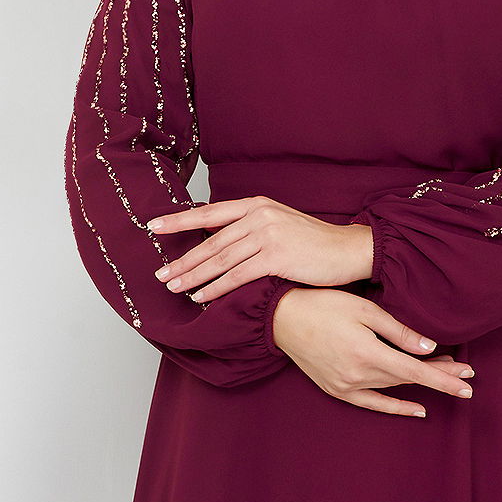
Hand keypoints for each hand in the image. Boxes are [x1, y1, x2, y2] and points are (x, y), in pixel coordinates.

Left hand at [147, 196, 372, 302]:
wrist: (347, 249)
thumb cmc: (312, 242)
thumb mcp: (278, 223)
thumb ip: (248, 226)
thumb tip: (213, 234)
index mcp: (257, 204)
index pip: (210, 212)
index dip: (179, 219)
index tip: (154, 226)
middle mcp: (259, 215)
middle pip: (211, 240)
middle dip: (183, 259)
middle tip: (160, 274)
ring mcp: (268, 234)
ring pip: (221, 259)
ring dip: (194, 277)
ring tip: (175, 288)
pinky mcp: (277, 256)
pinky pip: (238, 275)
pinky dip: (217, 288)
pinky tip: (202, 297)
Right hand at [272, 287, 475, 416]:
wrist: (283, 318)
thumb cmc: (324, 304)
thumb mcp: (365, 311)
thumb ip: (398, 331)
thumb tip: (428, 349)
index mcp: (367, 354)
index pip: (415, 371)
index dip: (444, 378)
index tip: (468, 383)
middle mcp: (358, 376)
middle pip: (408, 379)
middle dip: (439, 375)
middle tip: (466, 373)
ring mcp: (346, 386)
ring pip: (393, 387)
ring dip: (420, 383)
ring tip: (445, 375)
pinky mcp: (337, 390)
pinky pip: (372, 403)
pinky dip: (395, 407)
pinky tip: (417, 409)